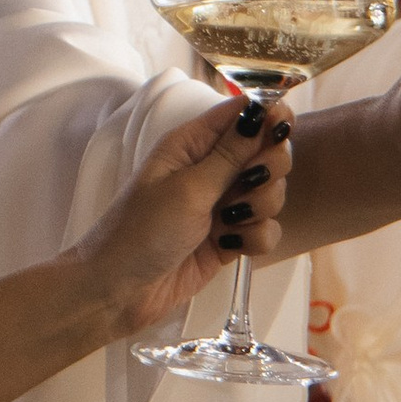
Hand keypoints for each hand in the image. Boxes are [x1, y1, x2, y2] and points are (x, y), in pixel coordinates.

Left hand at [74, 96, 293, 333]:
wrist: (119, 292)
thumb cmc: (142, 231)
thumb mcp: (188, 188)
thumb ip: (232, 153)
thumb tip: (262, 109)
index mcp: (193, 143)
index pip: (243, 113)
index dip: (269, 116)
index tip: (281, 131)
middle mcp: (211, 168)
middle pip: (267, 151)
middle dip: (268, 169)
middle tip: (249, 185)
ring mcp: (222, 204)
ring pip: (270, 192)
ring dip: (260, 207)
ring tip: (229, 222)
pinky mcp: (230, 238)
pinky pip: (264, 229)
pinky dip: (255, 238)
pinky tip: (229, 247)